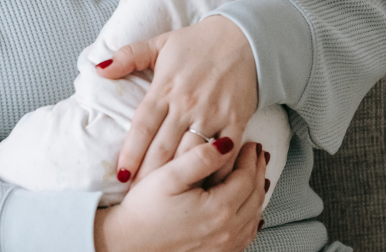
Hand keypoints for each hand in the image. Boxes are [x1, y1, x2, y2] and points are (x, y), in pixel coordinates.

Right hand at [94, 139, 267, 251]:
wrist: (127, 243)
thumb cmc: (144, 210)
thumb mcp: (169, 176)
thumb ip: (200, 158)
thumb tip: (227, 144)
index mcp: (218, 209)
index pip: (246, 178)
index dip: (251, 158)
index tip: (251, 144)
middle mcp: (226, 231)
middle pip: (255, 196)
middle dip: (259, 172)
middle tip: (258, 154)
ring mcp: (223, 246)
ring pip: (254, 216)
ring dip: (258, 193)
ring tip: (258, 175)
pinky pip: (245, 235)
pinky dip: (252, 217)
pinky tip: (250, 210)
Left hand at [97, 15, 258, 182]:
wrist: (245, 37)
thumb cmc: (199, 43)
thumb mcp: (161, 43)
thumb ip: (129, 56)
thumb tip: (99, 68)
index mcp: (165, 87)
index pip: (142, 127)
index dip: (130, 154)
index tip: (121, 176)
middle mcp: (186, 103)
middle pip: (163, 148)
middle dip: (149, 175)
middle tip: (138, 198)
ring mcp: (212, 113)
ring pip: (190, 154)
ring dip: (178, 178)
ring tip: (167, 199)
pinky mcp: (236, 120)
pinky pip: (224, 153)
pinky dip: (215, 171)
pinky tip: (205, 187)